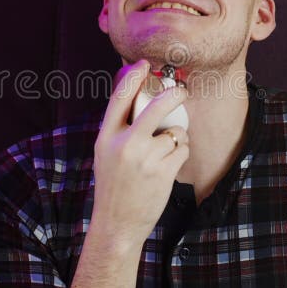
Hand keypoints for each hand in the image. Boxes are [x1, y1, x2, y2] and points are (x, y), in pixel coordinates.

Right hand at [91, 60, 189, 246]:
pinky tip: (169, 164)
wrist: (116, 223)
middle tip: (181, 90)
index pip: (119, 97)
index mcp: (106, 136)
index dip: (133, 76)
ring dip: (176, 138)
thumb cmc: (113, 185)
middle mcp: (124, 143)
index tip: (144, 64)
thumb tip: (137, 97)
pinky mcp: (163, 171)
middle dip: (174, 94)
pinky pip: (181, 149)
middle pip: (155, 106)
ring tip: (164, 152)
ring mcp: (145, 158)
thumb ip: (118, 127)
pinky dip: (180, 153)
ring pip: (174, 132)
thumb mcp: (105, 152)